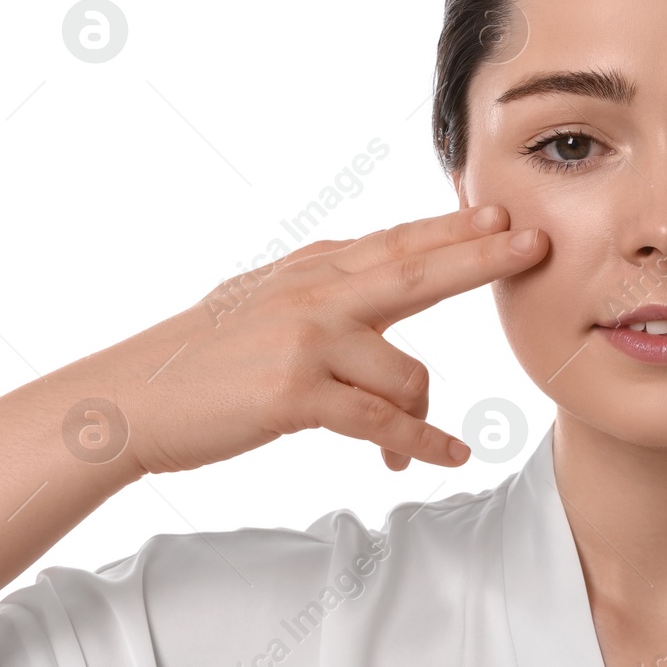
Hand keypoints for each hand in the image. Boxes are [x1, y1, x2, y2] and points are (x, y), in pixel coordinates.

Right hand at [73, 206, 547, 476]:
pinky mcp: (296, 394)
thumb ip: (325, 287)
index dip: (454, 227)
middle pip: (416, 272)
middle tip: (536, 242)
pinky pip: (381, 423)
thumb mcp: (264, 300)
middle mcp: (315, 295)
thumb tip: (379, 276)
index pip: (397, 242)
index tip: (503, 210)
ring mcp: (306, 342)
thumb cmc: (203, 357)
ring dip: (423, 413)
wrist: (129, 398)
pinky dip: (421, 444)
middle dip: (481, 256)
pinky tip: (450, 456)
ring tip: (423, 445)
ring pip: (406, 372)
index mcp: (312, 270)